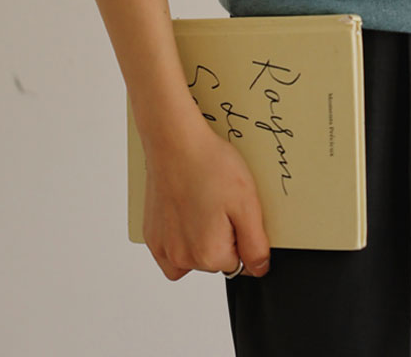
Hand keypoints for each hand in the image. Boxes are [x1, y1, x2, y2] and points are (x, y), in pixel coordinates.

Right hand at [140, 120, 271, 280]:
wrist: (175, 142)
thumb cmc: (210, 166)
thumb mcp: (247, 203)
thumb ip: (255, 245)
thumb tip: (259, 269)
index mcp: (208, 255)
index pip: (237, 262)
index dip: (241, 235)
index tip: (234, 211)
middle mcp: (181, 259)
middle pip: (213, 261)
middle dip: (221, 237)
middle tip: (219, 202)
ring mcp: (163, 248)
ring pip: (192, 257)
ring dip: (200, 239)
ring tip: (203, 205)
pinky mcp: (151, 235)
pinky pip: (170, 251)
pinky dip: (180, 237)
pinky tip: (186, 211)